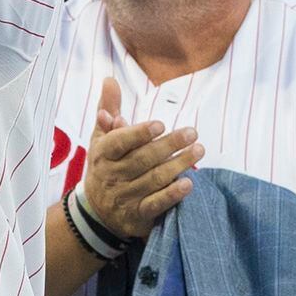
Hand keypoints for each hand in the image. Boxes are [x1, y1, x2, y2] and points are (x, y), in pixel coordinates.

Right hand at [79, 77, 202, 240]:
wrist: (97, 212)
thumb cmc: (106, 166)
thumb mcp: (101, 139)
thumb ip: (108, 109)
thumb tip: (110, 80)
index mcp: (102, 154)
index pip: (119, 142)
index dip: (139, 133)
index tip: (160, 124)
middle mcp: (111, 176)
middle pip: (142, 159)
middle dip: (168, 145)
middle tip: (192, 132)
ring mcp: (124, 197)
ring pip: (153, 179)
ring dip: (177, 165)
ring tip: (199, 151)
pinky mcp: (137, 215)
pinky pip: (155, 205)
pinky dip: (171, 195)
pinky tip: (188, 184)